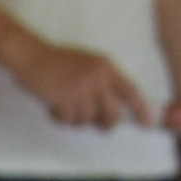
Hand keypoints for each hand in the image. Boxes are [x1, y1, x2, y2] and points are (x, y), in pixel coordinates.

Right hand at [5, 32, 157, 132]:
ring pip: (87, 120)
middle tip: (95, 124)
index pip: (131, 90)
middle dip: (104, 124)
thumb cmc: (58, 63)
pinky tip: (53, 104)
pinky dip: (59, 117)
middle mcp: (97, 77)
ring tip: (63, 104)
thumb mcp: (88, 65)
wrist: (32, 56)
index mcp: (106, 67)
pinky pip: (69, 120)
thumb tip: (115, 111)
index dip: (141, 109)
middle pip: (113, 113)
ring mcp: (81, 87)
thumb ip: (103, 84)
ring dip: (74, 118)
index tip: (148, 123)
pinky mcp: (65, 97)